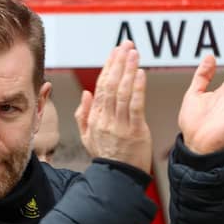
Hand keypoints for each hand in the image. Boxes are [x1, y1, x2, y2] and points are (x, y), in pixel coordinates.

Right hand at [75, 40, 151, 173]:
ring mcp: (119, 124)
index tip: (115, 52)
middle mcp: (105, 119)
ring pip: (122, 92)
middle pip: (110, 85)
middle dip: (118, 62)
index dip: (108, 68)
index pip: (100, 88)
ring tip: (133, 53)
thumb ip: (83, 115)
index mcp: (94, 119)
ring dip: (128, 70)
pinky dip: (137, 88)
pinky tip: (140, 73)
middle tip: (125, 45)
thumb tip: (87, 93)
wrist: (118, 178)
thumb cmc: (106, 157)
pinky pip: (135, 105)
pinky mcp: (134, 130)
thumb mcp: (87, 137)